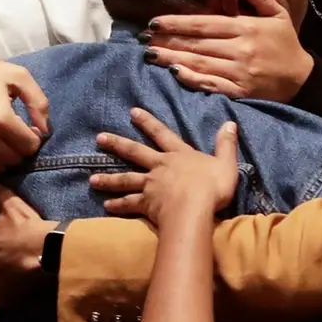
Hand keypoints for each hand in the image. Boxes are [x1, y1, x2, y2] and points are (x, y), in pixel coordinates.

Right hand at [0, 54, 49, 173]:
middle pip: (14, 159)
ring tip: (0, 140)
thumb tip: (46, 130)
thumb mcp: (18, 76)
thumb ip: (38, 103)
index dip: (34, 138)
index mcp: (1, 119)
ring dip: (3, 157)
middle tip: (15, 134)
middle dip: (20, 148)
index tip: (28, 129)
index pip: (30, 146)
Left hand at [92, 108, 238, 223]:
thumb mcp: (226, 163)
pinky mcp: (146, 204)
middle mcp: (161, 166)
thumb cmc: (212, 187)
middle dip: (117, 144)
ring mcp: (151, 185)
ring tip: (92, 179)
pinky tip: (107, 206)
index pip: (162, 134)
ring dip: (108, 179)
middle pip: (135, 153)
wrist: (194, 209)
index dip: (148, 122)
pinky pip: (129, 203)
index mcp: (179, 155)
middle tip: (99, 138)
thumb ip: (226, 144)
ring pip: (126, 179)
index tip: (132, 112)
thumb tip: (230, 123)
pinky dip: (118, 205)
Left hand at [143, 0, 313, 101]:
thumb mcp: (278, 15)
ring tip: (150, 55)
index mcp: (246, 28)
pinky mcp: (240, 91)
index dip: (178, 23)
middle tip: (143, 39)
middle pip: (197, 44)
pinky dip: (193, 79)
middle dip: (168, 40)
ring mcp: (239, 72)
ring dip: (172, 59)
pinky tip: (175, 74)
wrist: (303, 80)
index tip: (154, 22)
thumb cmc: (287, 45)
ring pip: (200, 63)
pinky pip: (212, 85)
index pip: (205, 24)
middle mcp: (240, 49)